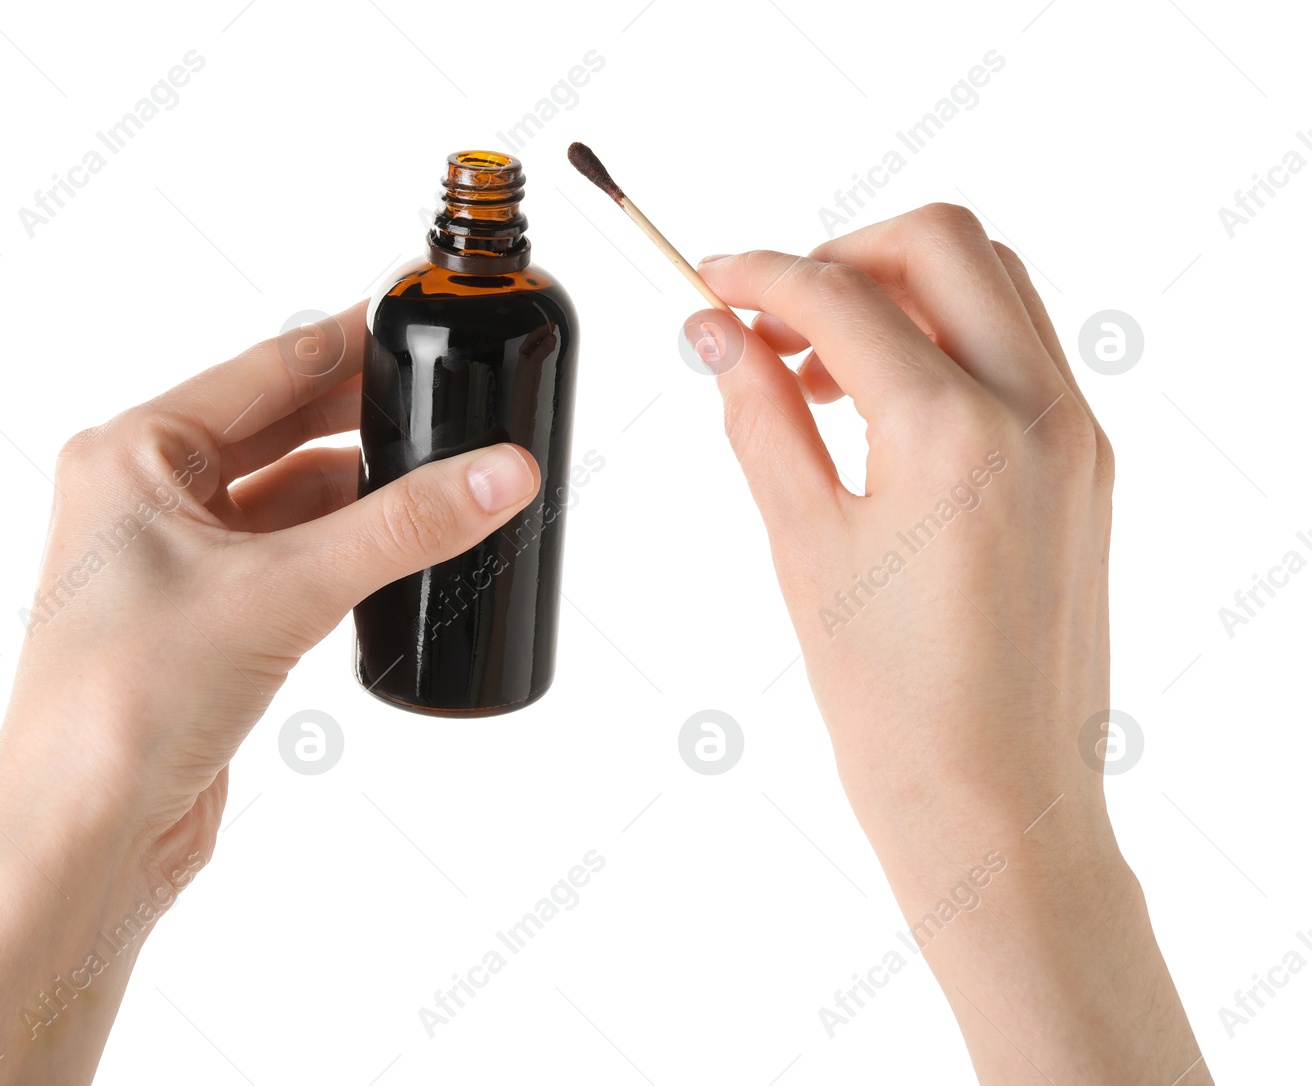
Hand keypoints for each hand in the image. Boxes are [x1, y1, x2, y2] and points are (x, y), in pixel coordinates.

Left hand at [0, 300, 540, 1084]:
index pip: (267, 369)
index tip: (417, 319)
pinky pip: (288, 560)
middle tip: (451, 396)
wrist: (84, 834)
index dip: (350, 343)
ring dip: (360, 491)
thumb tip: (499, 474)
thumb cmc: (127, 700)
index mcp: (134, 453)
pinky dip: (342, 550)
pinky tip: (397, 549)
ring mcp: (172, 562)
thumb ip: (401, 528)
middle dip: (364, 417)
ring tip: (444, 474)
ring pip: (288, 500)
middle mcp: (145, 496)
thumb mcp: (282, 591)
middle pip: (279, 429)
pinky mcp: (203, 622)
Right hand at [693, 204, 1207, 1083]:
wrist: (999, 803)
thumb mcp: (803, 547)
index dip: (758, 273)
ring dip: (899, 288)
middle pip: (941, 241)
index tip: (707, 282)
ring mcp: (1075, 434)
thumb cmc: (897, 705)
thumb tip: (717, 334)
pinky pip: (1020, 348)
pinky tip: (878, 405)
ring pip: (993, 282)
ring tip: (817, 368)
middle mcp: (1034, 411)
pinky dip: (946, 338)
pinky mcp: (1088, 464)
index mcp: (953, 434)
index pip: (841, 294)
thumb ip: (760, 418)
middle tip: (769, 316)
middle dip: (842, 253)